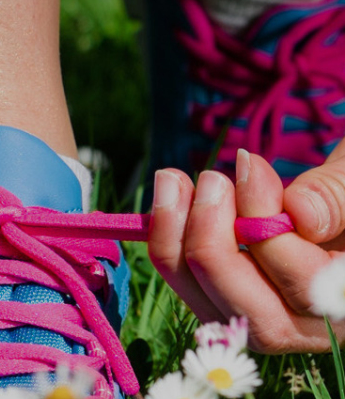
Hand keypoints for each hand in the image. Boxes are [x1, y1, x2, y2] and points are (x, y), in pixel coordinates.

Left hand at [149, 150, 343, 352]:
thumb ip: (336, 199)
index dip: (266, 224)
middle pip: (246, 311)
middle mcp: (305, 331)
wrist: (335, 206)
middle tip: (211, 178)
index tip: (249, 165)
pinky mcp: (222, 304)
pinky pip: (185, 284)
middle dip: (212, 238)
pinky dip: (169, 240)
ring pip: (204, 301)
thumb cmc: (343, 197)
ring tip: (175, 179)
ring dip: (176, 237)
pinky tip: (170, 194)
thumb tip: (297, 212)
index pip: (304, 284)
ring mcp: (257, 323)